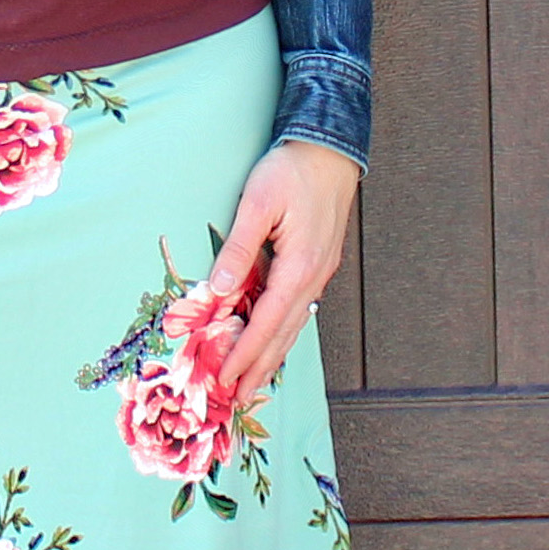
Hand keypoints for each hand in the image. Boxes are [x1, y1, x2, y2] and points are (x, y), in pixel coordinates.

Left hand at [202, 138, 359, 410]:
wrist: (330, 148)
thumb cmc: (292, 169)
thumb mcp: (257, 202)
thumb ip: (237, 248)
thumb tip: (218, 289)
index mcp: (299, 267)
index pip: (265, 322)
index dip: (244, 354)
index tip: (225, 379)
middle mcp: (314, 279)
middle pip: (283, 335)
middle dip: (259, 369)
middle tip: (238, 401)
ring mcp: (319, 274)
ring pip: (294, 326)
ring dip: (273, 357)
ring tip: (254, 384)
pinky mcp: (318, 265)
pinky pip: (298, 310)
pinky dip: (282, 333)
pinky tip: (273, 342)